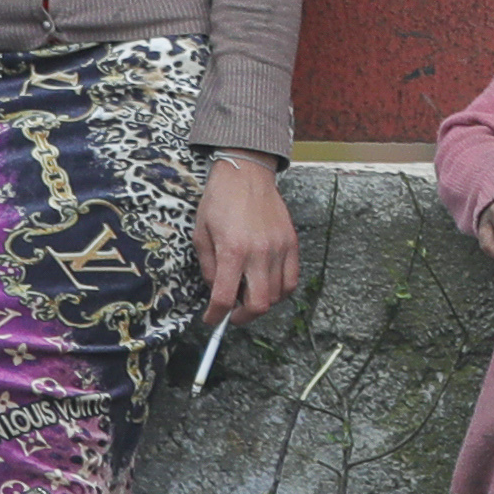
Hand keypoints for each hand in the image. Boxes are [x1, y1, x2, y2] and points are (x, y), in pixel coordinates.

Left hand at [197, 149, 299, 323]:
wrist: (247, 173)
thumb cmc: (220, 200)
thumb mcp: (201, 233)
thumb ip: (209, 267)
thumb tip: (216, 291)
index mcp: (232, 250)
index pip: (225, 298)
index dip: (216, 317)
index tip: (212, 320)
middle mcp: (259, 253)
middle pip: (258, 304)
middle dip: (242, 317)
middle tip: (232, 314)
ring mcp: (279, 248)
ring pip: (276, 296)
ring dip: (261, 303)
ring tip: (248, 295)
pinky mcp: (291, 243)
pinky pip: (292, 280)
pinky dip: (280, 291)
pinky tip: (267, 286)